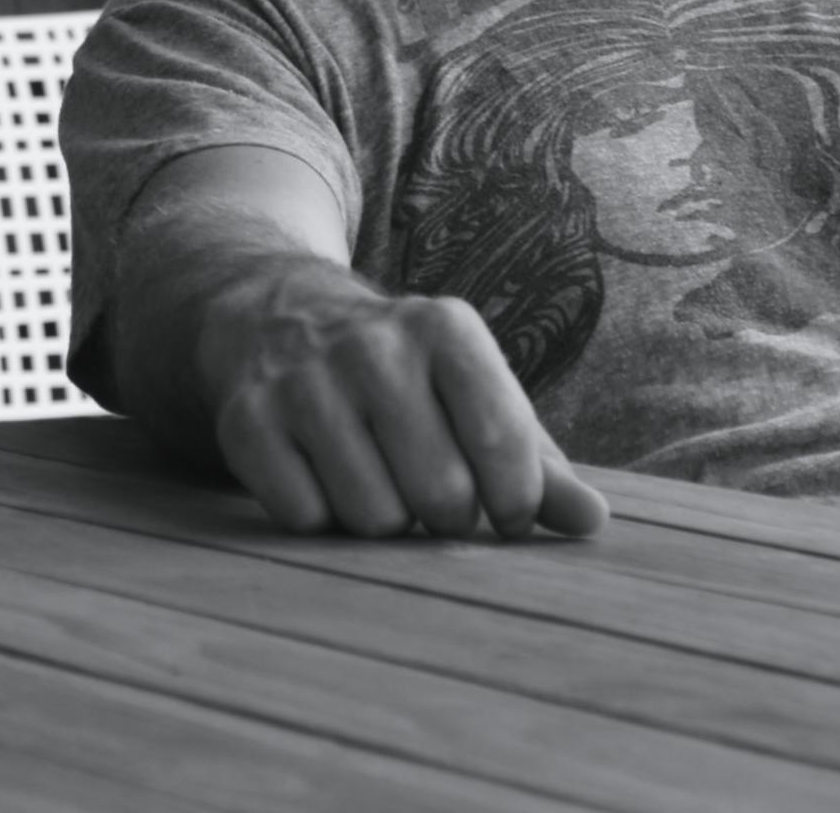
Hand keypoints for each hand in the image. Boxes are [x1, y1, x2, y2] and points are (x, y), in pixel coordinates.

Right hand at [204, 269, 607, 540]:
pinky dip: (320, 518)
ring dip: (382, 521)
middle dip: (444, 517)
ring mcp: (303, 381)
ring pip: (372, 518)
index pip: (505, 448)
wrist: (276, 317)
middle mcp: (373, 346)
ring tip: (375, 481)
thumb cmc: (405, 378)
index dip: (513, 503)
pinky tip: (320, 477)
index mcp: (446, 329)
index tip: (503, 510)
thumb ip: (539, 463)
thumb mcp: (474, 396)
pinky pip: (305, 519)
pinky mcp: (246, 419)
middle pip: (441, 495)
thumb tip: (594, 522)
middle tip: (431, 494)